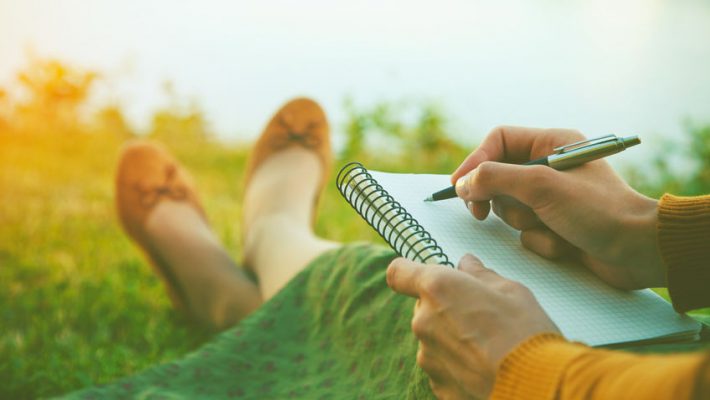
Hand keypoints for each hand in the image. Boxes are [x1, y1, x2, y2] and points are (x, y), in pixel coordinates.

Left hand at [387, 255, 558, 398]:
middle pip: (422, 308)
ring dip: (451, 339)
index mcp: (438, 288)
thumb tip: (468, 265)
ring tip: (486, 346)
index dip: (409, 273)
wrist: (534, 385)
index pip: (399, 273)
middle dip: (444, 308)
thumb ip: (481, 275)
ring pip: (433, 339)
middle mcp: (424, 321)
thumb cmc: (525, 334)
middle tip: (477, 314)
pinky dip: (458, 366)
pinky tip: (483, 366)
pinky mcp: (438, 384)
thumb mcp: (510, 290)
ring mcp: (428, 356)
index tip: (423, 276)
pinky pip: (442, 367)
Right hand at [451, 126, 663, 288]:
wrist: (638, 251)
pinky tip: (564, 244)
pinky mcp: (555, 225)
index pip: (498, 141)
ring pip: (510, 209)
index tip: (457, 187)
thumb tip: (463, 184)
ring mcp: (552, 199)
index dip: (474, 161)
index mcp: (551, 144)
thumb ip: (496, 179)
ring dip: (525, 223)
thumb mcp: (542, 187)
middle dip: (500, 201)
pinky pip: (526, 232)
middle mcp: (549, 168)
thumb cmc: (598, 210)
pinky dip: (540, 241)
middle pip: (498, 177)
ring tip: (551, 227)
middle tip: (483, 214)